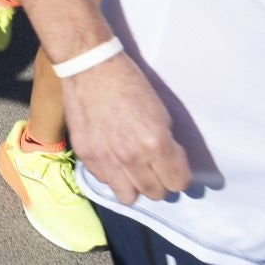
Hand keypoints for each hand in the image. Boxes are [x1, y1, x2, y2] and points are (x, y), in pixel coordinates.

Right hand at [61, 53, 192, 204]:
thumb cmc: (130, 83)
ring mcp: (106, 159)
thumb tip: (168, 164)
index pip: (178, 183)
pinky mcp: (86, 156)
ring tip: (131, 169)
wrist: (90, 67)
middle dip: (158, 181)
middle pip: (155, 193)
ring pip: (128, 197)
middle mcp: (131, 157)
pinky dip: (110, 174)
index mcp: (155, 143)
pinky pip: (104, 181)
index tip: (173, 165)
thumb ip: (165, 144)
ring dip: (134, 185)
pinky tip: (111, 158)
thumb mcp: (161, 113)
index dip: (178, 174)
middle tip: (153, 166)